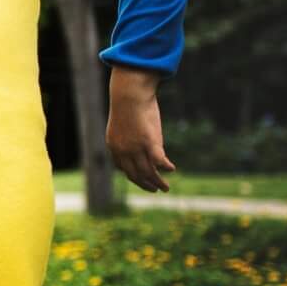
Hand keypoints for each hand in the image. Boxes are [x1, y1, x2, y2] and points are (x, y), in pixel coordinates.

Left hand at [106, 66, 174, 192]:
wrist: (128, 95)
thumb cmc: (127, 105)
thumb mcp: (123, 124)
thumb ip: (128, 136)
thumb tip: (138, 139)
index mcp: (114, 146)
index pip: (122, 168)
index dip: (132, 175)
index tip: (141, 179)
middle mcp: (123, 151)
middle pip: (134, 174)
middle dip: (145, 184)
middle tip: (155, 190)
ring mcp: (136, 148)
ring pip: (148, 172)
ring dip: (158, 182)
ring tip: (165, 188)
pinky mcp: (149, 143)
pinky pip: (159, 161)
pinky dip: (166, 167)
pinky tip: (172, 169)